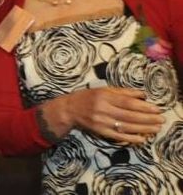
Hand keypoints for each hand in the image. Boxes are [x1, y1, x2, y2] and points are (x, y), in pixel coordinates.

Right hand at [44, 86, 163, 143]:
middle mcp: (102, 109)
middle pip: (129, 115)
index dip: (143, 106)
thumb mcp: (103, 90)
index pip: (127, 102)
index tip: (156, 108)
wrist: (69, 110)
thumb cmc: (87, 97)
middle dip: (147, 119)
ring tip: (156, 129)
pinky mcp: (100, 132)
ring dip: (143, 129)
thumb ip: (122, 92)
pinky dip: (131, 138)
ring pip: (126, 127)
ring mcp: (101, 122)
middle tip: (160, 120)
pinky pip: (118, 136)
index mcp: (103, 96)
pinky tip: (142, 138)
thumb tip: (142, 94)